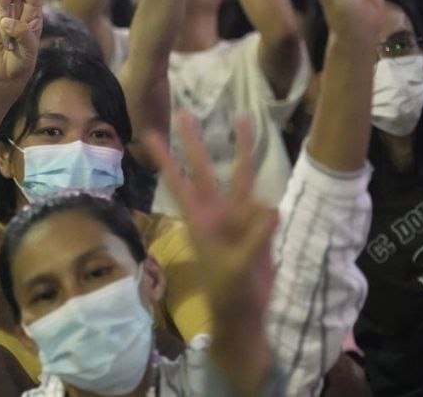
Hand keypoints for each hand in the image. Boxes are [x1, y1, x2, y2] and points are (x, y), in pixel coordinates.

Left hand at [146, 114, 277, 320]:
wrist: (245, 310)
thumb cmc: (231, 291)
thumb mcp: (239, 268)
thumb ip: (255, 239)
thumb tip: (272, 209)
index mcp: (200, 220)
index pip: (179, 184)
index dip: (167, 162)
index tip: (150, 137)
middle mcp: (215, 211)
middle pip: (204, 170)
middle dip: (194, 142)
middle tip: (184, 113)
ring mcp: (237, 215)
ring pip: (239, 175)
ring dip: (242, 149)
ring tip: (244, 118)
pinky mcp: (257, 223)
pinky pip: (265, 208)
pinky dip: (267, 221)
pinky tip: (265, 241)